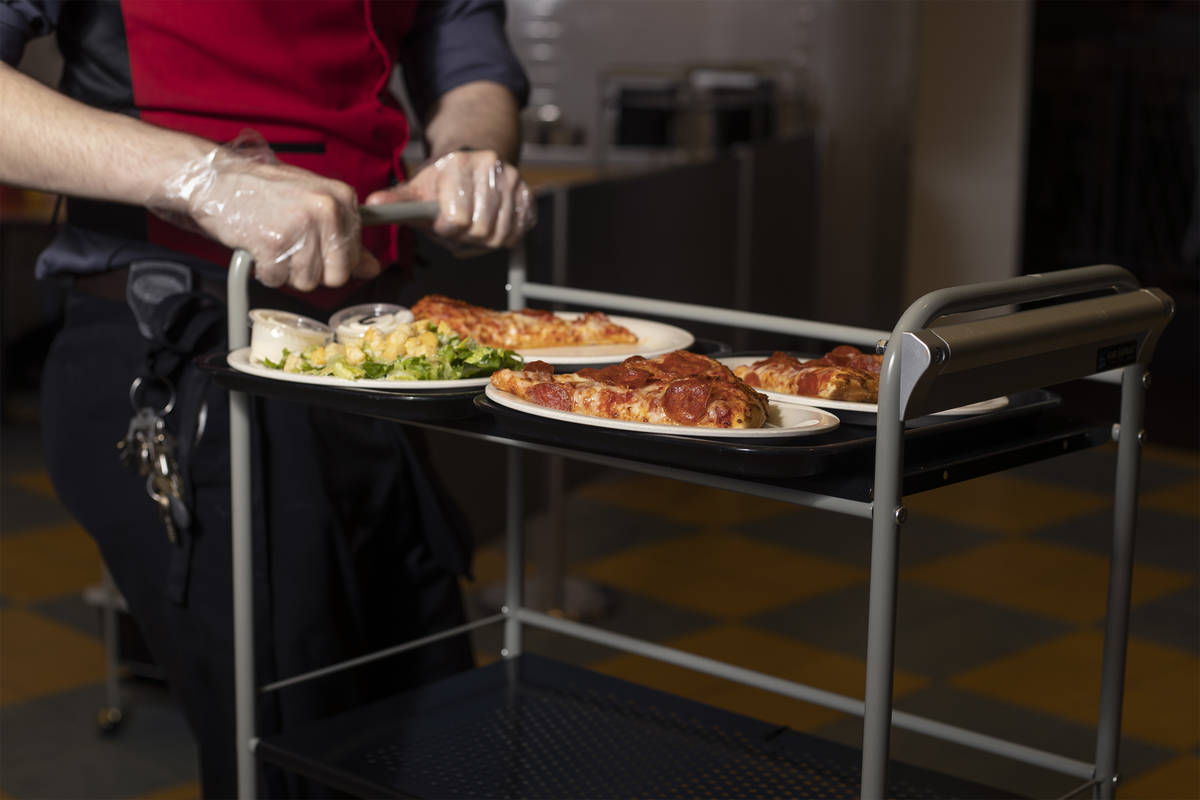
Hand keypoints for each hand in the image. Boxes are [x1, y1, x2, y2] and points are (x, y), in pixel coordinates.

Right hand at [150, 132, 380, 290]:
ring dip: (286, 270)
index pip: (355, 255)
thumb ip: (343, 236)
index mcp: (343, 198)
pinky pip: (277, 279)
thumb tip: (372, 268)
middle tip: (289, 246)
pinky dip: (264, 270)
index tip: (311, 244)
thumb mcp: (312, 204)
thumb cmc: (264, 192)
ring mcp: (302, 226)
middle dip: (312, 271)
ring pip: (306, 281)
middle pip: (336, 276)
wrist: (215, 179)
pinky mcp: (274, 243)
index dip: (331, 259)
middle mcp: (327, 210)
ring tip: (271, 241)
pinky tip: (257, 245)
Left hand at [363, 150, 534, 253]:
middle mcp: (490, 165)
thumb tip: (372, 204)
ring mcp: (513, 178)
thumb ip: (397, 201)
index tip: (443, 222)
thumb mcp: (417, 191)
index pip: (457, 219)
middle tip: (459, 226)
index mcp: (459, 163)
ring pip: (500, 235)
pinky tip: (491, 224)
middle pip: (480, 230)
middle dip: (466, 237)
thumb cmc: (441, 186)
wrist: (473, 167)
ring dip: (484, 240)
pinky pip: (518, 232)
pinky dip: (503, 237)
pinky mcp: (527, 194)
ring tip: (473, 225)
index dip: (447, 229)